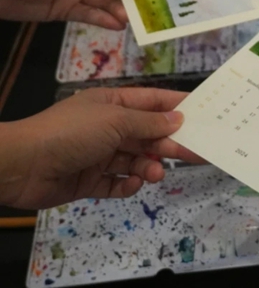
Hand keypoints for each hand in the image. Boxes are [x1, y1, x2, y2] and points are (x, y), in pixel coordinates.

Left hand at [0, 88, 202, 209]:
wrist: (23, 165)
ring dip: (149, 167)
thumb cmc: (70, 132)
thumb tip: (178, 118)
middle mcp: (108, 128)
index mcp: (113, 105)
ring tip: (155, 174)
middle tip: (198, 153)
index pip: (152, 102)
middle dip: (171, 143)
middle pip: (149, 134)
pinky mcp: (90, 181)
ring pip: (136, 160)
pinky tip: (133, 184)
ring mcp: (99, 155)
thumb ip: (149, 122)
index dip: (178, 107)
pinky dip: (128, 184)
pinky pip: (118, 183)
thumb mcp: (115, 121)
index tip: (206, 114)